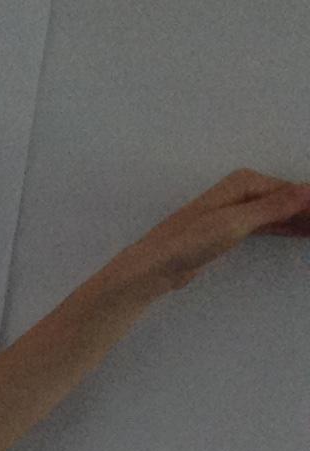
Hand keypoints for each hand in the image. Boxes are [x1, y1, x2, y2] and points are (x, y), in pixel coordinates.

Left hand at [105, 169, 309, 299]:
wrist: (155, 267)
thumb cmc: (188, 242)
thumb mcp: (235, 222)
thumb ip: (274, 206)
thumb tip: (308, 190)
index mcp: (244, 182)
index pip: (292, 191)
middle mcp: (242, 190)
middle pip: (288, 200)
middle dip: (308, 212)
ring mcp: (237, 210)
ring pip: (281, 212)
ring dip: (301, 220)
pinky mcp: (231, 229)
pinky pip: (269, 224)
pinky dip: (287, 228)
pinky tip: (301, 233)